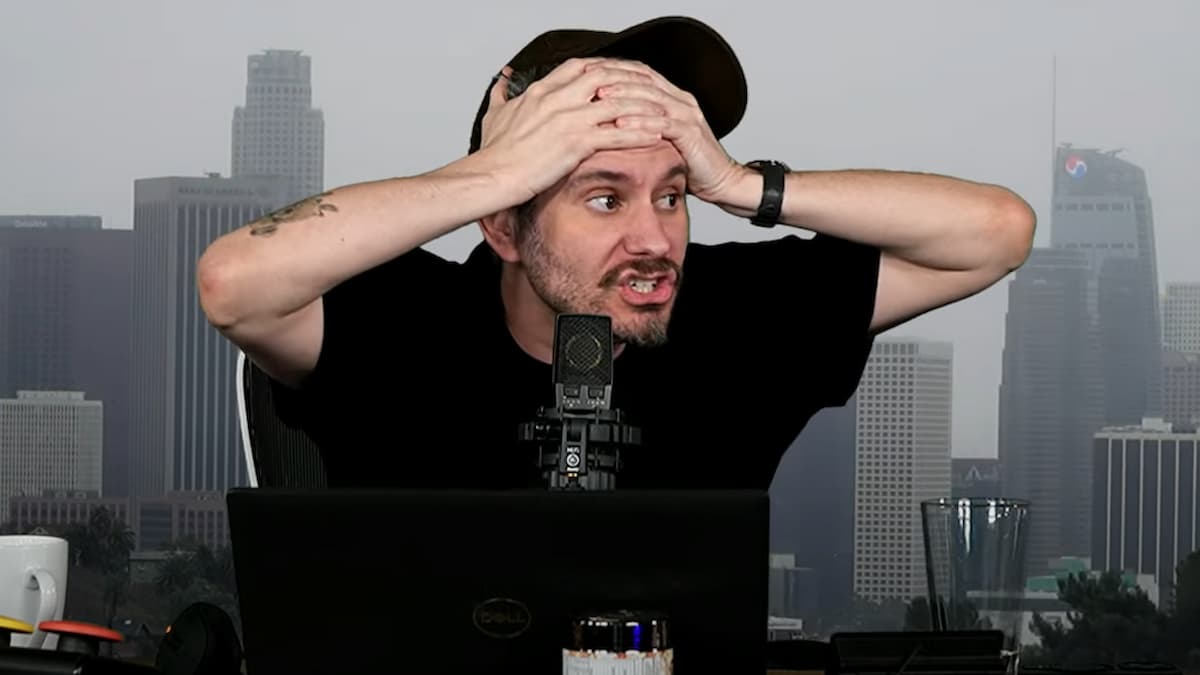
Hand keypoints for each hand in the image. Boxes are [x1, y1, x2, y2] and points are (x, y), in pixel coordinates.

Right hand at [475, 58, 669, 202]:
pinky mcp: (576, 143)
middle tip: (650, 89)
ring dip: (644, 107)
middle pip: (606, 77)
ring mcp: (568, 119)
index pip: (580, 67)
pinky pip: (617, 134)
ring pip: (617, 103)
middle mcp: (557, 99)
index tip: (621, 75)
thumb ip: (502, 96)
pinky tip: (655, 136)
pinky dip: (639, 133)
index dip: (605, 68)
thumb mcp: (494, 115)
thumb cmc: (493, 153)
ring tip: (663, 112)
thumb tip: (501, 82)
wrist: (490, 176)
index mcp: (541, 91)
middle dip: (632, 81)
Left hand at [589, 61, 746, 204]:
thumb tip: (607, 125)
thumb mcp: (661, 140)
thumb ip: (642, 127)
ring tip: (600, 98)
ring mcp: (688, 115)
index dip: (614, 70)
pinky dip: (641, 122)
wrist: (722, 180)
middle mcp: (681, 101)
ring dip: (624, 96)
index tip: (588, 73)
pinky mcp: (691, 133)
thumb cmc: (689, 163)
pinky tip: (621, 123)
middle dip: (615, 78)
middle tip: (588, 80)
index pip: (641, 74)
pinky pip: (663, 123)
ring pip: (652, 98)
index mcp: (673, 98)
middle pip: (644, 80)